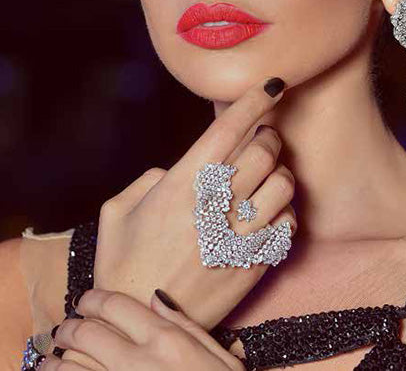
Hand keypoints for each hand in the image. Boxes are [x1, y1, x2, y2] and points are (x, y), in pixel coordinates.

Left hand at [40, 287, 244, 370]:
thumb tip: (157, 298)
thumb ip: (186, 326)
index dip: (93, 299)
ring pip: (70, 368)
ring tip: (49, 360)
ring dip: (53, 362)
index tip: (84, 301)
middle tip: (63, 329)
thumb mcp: (220, 359)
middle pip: (87, 333)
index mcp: (166, 341)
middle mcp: (137, 363)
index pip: (116, 305)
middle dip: (69, 327)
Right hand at [94, 76, 296, 330]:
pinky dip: (284, 210)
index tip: (273, 84)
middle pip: (264, 151)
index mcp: (180, 186)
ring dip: (280, 170)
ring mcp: (237, 237)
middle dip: (269, 135)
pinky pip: (287, 225)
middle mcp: (213, 207)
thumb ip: (150, 179)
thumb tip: (178, 169)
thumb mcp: (118, 211)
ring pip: (283, 185)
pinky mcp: (254, 265)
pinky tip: (269, 211)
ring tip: (268, 173)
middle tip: (263, 136)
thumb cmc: (123, 263)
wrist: (138, 320)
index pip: (227, 129)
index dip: (254, 100)